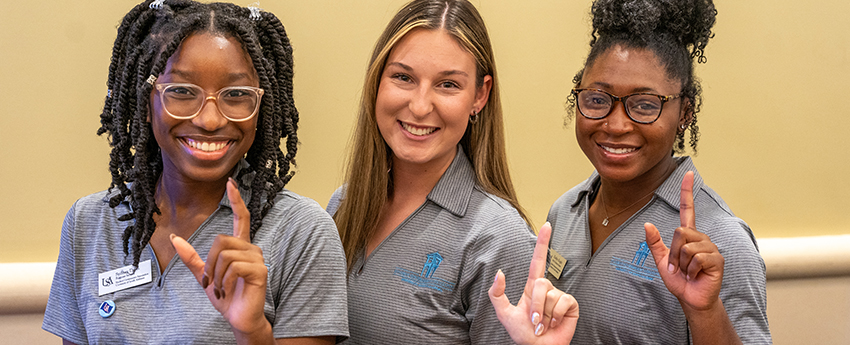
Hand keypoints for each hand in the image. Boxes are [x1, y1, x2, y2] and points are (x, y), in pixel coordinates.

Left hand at [170, 178, 269, 336]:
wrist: (239, 318)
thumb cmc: (226, 297)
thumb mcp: (205, 275)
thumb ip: (192, 257)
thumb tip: (175, 238)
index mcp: (240, 247)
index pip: (241, 218)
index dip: (236, 200)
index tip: (231, 183)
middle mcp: (251, 249)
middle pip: (222, 239)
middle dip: (209, 262)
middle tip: (210, 281)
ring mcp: (258, 259)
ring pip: (225, 254)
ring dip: (215, 275)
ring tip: (219, 288)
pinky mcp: (260, 271)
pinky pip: (233, 267)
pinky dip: (223, 281)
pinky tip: (226, 291)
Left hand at [488, 222, 578, 344]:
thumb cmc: (522, 333)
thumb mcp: (504, 314)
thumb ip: (497, 294)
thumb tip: (500, 273)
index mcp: (531, 287)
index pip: (537, 261)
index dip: (542, 243)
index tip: (547, 226)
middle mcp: (546, 289)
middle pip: (540, 283)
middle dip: (535, 305)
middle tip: (534, 321)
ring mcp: (559, 296)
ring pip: (550, 294)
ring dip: (544, 314)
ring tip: (543, 324)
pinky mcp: (570, 305)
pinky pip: (563, 302)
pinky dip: (556, 315)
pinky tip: (554, 323)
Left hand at [644, 171, 723, 310]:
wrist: (691, 299)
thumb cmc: (679, 280)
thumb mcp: (661, 261)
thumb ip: (654, 243)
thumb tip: (647, 224)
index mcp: (688, 236)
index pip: (688, 209)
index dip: (687, 191)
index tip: (687, 173)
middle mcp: (701, 238)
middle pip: (680, 232)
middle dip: (674, 253)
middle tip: (678, 267)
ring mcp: (711, 248)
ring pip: (687, 246)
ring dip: (681, 263)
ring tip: (687, 272)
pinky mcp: (716, 259)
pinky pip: (696, 257)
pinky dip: (690, 269)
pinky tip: (695, 275)